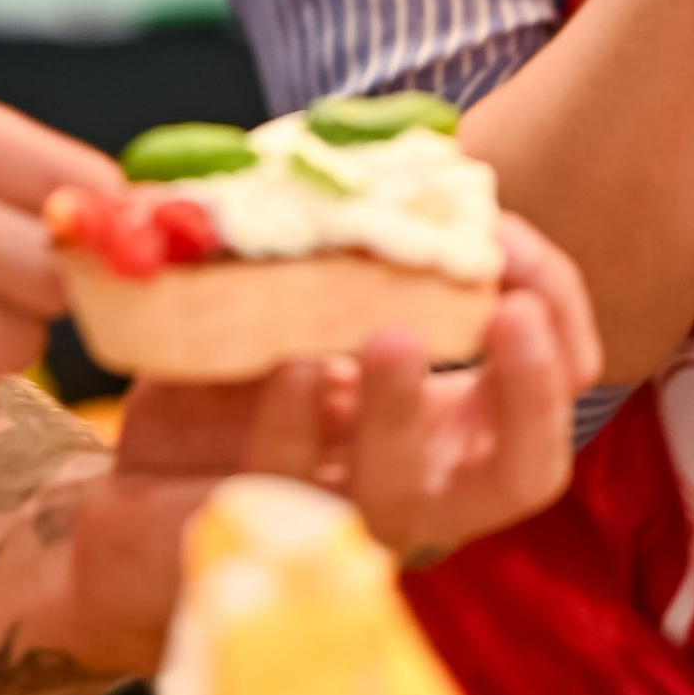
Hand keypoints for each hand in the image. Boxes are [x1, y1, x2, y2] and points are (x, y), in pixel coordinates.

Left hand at [54, 207, 598, 674]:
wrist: (134, 485)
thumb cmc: (239, 392)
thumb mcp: (307, 310)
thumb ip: (353, 259)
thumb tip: (385, 169)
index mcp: (447, 426)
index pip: (550, 392)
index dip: (559, 326)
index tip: (516, 254)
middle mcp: (415, 480)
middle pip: (523, 471)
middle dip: (532, 391)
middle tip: (513, 313)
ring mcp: (338, 515)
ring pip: (404, 491)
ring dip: (404, 407)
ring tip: (394, 335)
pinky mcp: (256, 524)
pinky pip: (287, 479)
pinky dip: (294, 417)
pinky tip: (290, 365)